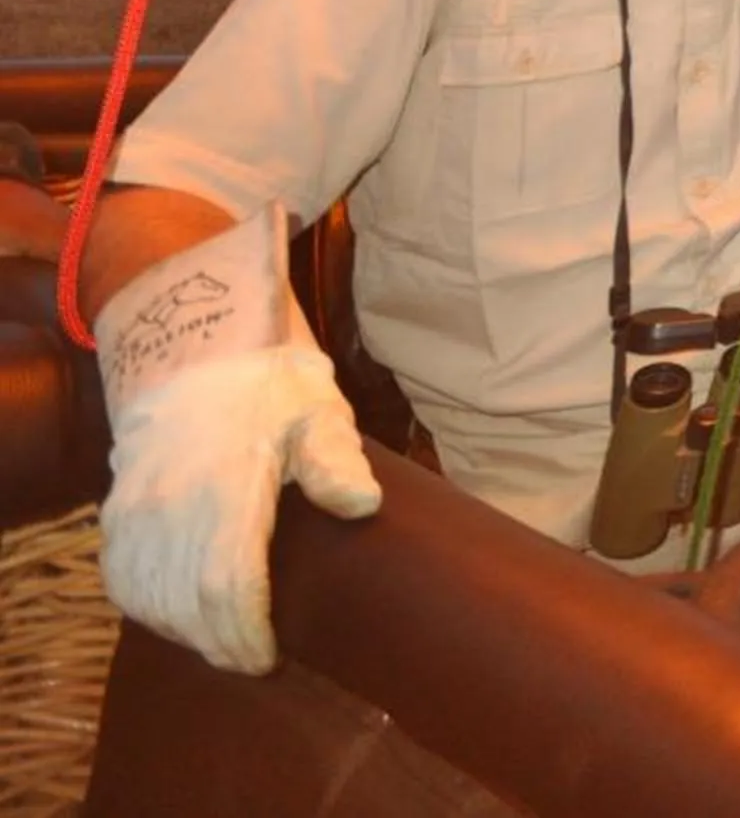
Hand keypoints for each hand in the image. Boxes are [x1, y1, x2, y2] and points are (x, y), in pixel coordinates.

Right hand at [96, 206, 380, 674]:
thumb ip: (336, 460)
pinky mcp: (119, 505)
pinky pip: (120, 572)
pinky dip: (144, 604)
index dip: (245, 634)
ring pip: (147, 595)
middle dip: (217, 643)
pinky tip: (175, 615)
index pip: (228, 585)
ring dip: (181, 630)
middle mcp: (173, 503)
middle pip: (184, 604)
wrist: (196, 339)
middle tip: (250, 661)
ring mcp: (138, 505)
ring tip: (220, 643)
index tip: (268, 659)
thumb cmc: (270, 380)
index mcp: (229, 485)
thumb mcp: (318, 407)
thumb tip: (361, 505)